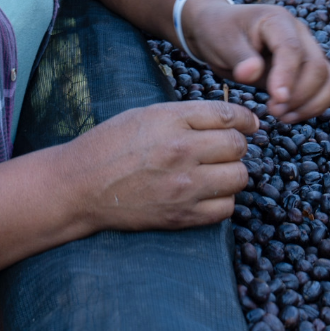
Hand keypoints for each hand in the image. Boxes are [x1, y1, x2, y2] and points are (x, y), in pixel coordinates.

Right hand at [67, 100, 256, 233]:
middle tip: (222, 149)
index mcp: (171, 120)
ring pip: (239, 177)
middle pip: (237, 146)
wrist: (81, 185)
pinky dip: (222, 200)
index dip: (246, 119)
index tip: (249, 124)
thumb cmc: (109, 145)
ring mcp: (184, 185)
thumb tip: (227, 119)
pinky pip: (227, 207)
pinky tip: (206, 193)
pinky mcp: (183, 215)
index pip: (228, 115)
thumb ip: (185, 116)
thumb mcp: (144, 115)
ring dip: (231, 173)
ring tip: (214, 171)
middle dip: (235, 146)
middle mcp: (181, 150)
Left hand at [182, 0, 329, 123]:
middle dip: (299, 95)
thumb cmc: (218, 32)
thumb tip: (251, 73)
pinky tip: (290, 115)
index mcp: (276, 20)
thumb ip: (239, 57)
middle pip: (316, 66)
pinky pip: (325, 87)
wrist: (216, 28)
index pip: (291, 48)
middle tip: (274, 112)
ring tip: (282, 116)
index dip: (287, 75)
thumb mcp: (221, 41)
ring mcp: (306, 49)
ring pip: (328, 79)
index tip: (276, 99)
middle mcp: (298, 32)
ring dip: (311, 103)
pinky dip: (313, 105)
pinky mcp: (306, 67)